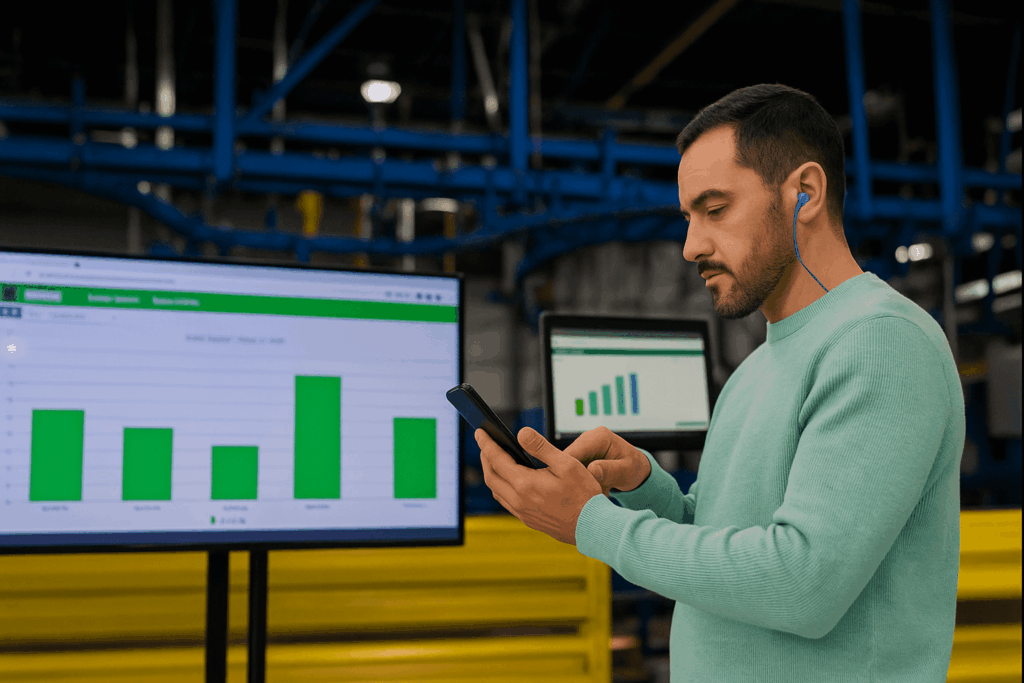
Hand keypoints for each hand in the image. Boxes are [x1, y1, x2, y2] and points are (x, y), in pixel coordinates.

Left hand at [477, 427, 602, 544]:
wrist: (593, 527)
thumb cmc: (584, 496)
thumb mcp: (567, 464)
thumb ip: (541, 447)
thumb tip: (521, 433)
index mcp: (526, 484)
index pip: (496, 460)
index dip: (486, 444)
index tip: (480, 432)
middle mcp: (519, 501)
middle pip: (491, 476)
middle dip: (486, 457)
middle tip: (485, 443)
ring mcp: (523, 513)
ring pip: (496, 491)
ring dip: (492, 473)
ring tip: (495, 459)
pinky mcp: (529, 520)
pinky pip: (506, 501)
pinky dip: (501, 487)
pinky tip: (510, 480)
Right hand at [562, 426, 650, 494]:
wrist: (636, 469)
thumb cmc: (634, 468)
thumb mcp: (626, 471)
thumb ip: (610, 471)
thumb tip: (591, 471)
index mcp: (600, 437)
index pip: (574, 452)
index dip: (568, 470)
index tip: (568, 488)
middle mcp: (588, 438)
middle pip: (566, 457)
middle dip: (568, 476)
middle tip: (572, 496)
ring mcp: (583, 447)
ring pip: (566, 464)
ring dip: (571, 479)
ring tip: (578, 495)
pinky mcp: (580, 456)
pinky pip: (570, 468)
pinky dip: (574, 480)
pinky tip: (580, 492)